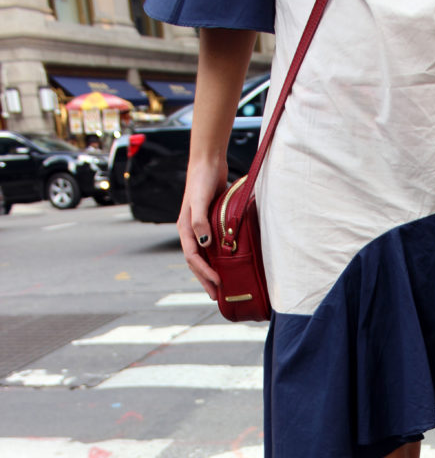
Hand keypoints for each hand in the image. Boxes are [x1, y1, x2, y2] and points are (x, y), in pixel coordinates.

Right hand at [177, 158, 228, 298]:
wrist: (208, 162)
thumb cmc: (202, 179)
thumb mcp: (200, 200)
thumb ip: (200, 220)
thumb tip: (204, 244)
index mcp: (185, 228)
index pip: (193, 258)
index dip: (204, 273)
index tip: (218, 283)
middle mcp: (191, 231)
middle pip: (196, 262)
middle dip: (205, 280)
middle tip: (217, 296)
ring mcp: (200, 228)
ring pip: (203, 256)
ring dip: (210, 271)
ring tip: (221, 286)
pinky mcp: (210, 223)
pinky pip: (212, 246)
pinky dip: (217, 258)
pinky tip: (227, 264)